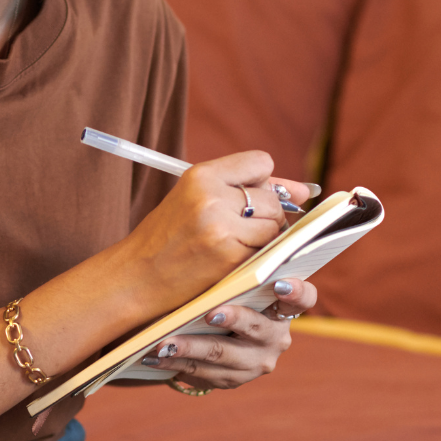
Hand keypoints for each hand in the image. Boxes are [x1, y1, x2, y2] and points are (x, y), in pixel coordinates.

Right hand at [118, 152, 313, 319]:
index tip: (253, 200)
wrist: (135, 278)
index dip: (263, 183)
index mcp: (201, 175)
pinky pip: (267, 251)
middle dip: (267, 216)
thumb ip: (246, 189)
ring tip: (233, 247)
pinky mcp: (229, 256)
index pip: (261, 162)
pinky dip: (257, 258)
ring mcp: (221, 227)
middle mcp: (211, 195)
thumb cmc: (166, 239)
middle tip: (238, 232)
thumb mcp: (195, 201)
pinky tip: (232, 262)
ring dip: (264, 239)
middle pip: (272, 198)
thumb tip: (305, 190)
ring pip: (275, 225)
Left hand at [140, 275, 317, 389]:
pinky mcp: (233, 379)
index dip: (297, 292)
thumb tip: (221, 242)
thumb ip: (239, 270)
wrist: (211, 332)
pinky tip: (152, 355)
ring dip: (190, 348)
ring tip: (164, 343)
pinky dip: (174, 363)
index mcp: (284, 306)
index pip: (304, 298)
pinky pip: (202, 373)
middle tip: (210, 314)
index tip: (278, 283)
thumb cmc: (225, 293)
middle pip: (256, 328)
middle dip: (232, 319)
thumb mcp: (237, 282)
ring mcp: (256, 361)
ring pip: (222, 354)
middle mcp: (277, 336)